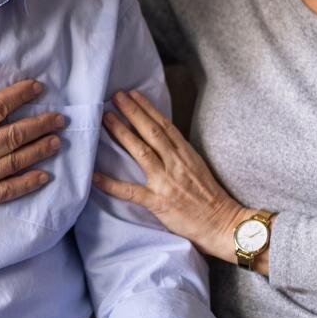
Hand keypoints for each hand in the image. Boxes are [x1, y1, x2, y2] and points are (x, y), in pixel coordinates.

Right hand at [0, 54, 64, 225]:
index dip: (20, 95)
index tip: (36, 87)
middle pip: (16, 134)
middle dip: (41, 124)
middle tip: (60, 118)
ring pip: (17, 160)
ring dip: (40, 150)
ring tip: (57, 141)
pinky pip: (8, 190)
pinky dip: (28, 183)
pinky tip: (43, 178)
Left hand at [93, 90, 246, 262]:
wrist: (222, 223)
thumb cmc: (210, 197)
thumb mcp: (197, 166)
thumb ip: (178, 153)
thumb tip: (159, 140)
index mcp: (186, 154)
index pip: (164, 125)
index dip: (147, 108)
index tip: (133, 94)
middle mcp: (176, 163)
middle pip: (151, 132)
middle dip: (132, 112)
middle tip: (115, 96)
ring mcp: (166, 181)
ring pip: (141, 151)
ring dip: (122, 133)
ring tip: (106, 118)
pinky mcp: (158, 201)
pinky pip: (130, 191)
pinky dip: (110, 183)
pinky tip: (94, 175)